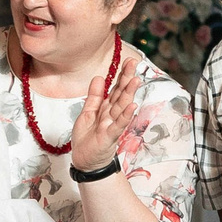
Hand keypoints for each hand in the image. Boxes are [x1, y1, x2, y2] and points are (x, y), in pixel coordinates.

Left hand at [70, 55, 140, 173]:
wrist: (85, 162)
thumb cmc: (88, 139)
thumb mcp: (88, 113)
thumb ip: (94, 96)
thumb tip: (98, 77)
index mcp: (106, 108)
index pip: (116, 88)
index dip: (122, 75)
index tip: (129, 60)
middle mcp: (112, 115)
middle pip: (121, 94)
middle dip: (127, 78)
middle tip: (134, 62)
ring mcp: (112, 126)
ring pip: (121, 107)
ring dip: (129, 94)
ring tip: (135, 80)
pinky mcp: (109, 137)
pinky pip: (118, 125)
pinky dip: (125, 116)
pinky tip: (132, 107)